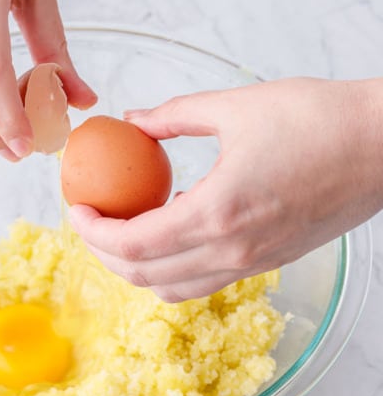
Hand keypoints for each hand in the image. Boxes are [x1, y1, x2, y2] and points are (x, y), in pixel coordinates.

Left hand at [69, 78, 382, 300]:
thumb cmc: (319, 118)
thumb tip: (134, 120)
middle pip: (145, 277)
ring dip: (138, 269)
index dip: (93, 232)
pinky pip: (206, 281)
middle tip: (91, 220)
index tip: (75, 207)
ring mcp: (254, 262)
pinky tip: (171, 229)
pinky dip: (174, 268)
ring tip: (123, 231)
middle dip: (105, 254)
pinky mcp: (271, 261)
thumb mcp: (236, 106)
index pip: (133, 245)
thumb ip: (175, 116)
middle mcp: (233, 250)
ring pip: (175, 289)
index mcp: (218, 213)